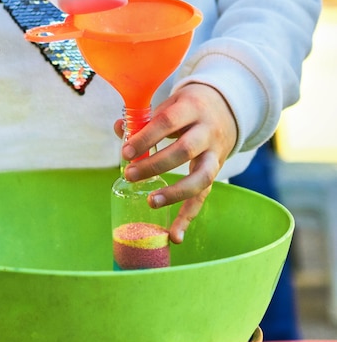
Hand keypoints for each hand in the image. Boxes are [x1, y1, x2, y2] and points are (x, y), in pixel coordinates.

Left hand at [114, 83, 237, 243]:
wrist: (225, 108)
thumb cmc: (186, 108)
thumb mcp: (168, 105)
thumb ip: (143, 119)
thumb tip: (118, 129)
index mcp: (192, 108)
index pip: (168, 122)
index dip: (146, 137)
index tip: (125, 152)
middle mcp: (208, 131)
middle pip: (185, 150)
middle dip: (155, 165)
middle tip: (129, 175)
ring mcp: (215, 154)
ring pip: (201, 177)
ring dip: (175, 192)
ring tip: (151, 202)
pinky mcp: (216, 172)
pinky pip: (204, 197)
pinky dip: (188, 217)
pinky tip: (174, 236)